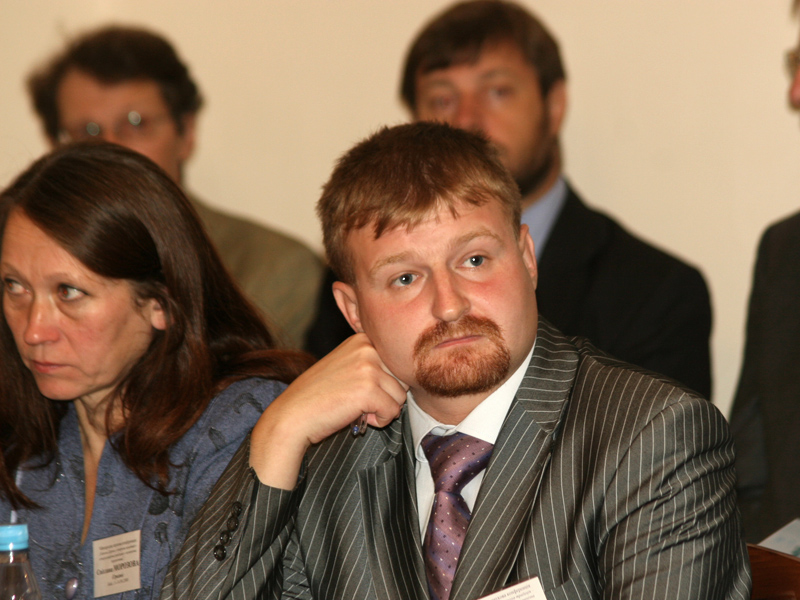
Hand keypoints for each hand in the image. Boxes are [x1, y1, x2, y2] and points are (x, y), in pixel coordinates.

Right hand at [250, 334, 407, 487]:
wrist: (293, 414)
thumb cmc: (320, 396)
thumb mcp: (347, 365)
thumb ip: (373, 362)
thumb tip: (409, 373)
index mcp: (362, 339)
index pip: (396, 364)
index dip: (383, 384)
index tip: (361, 389)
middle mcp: (367, 349)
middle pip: (401, 379)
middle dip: (386, 396)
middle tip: (358, 402)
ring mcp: (368, 368)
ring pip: (400, 397)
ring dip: (382, 409)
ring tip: (356, 408)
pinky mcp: (368, 390)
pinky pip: (392, 412)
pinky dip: (378, 421)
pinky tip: (357, 417)